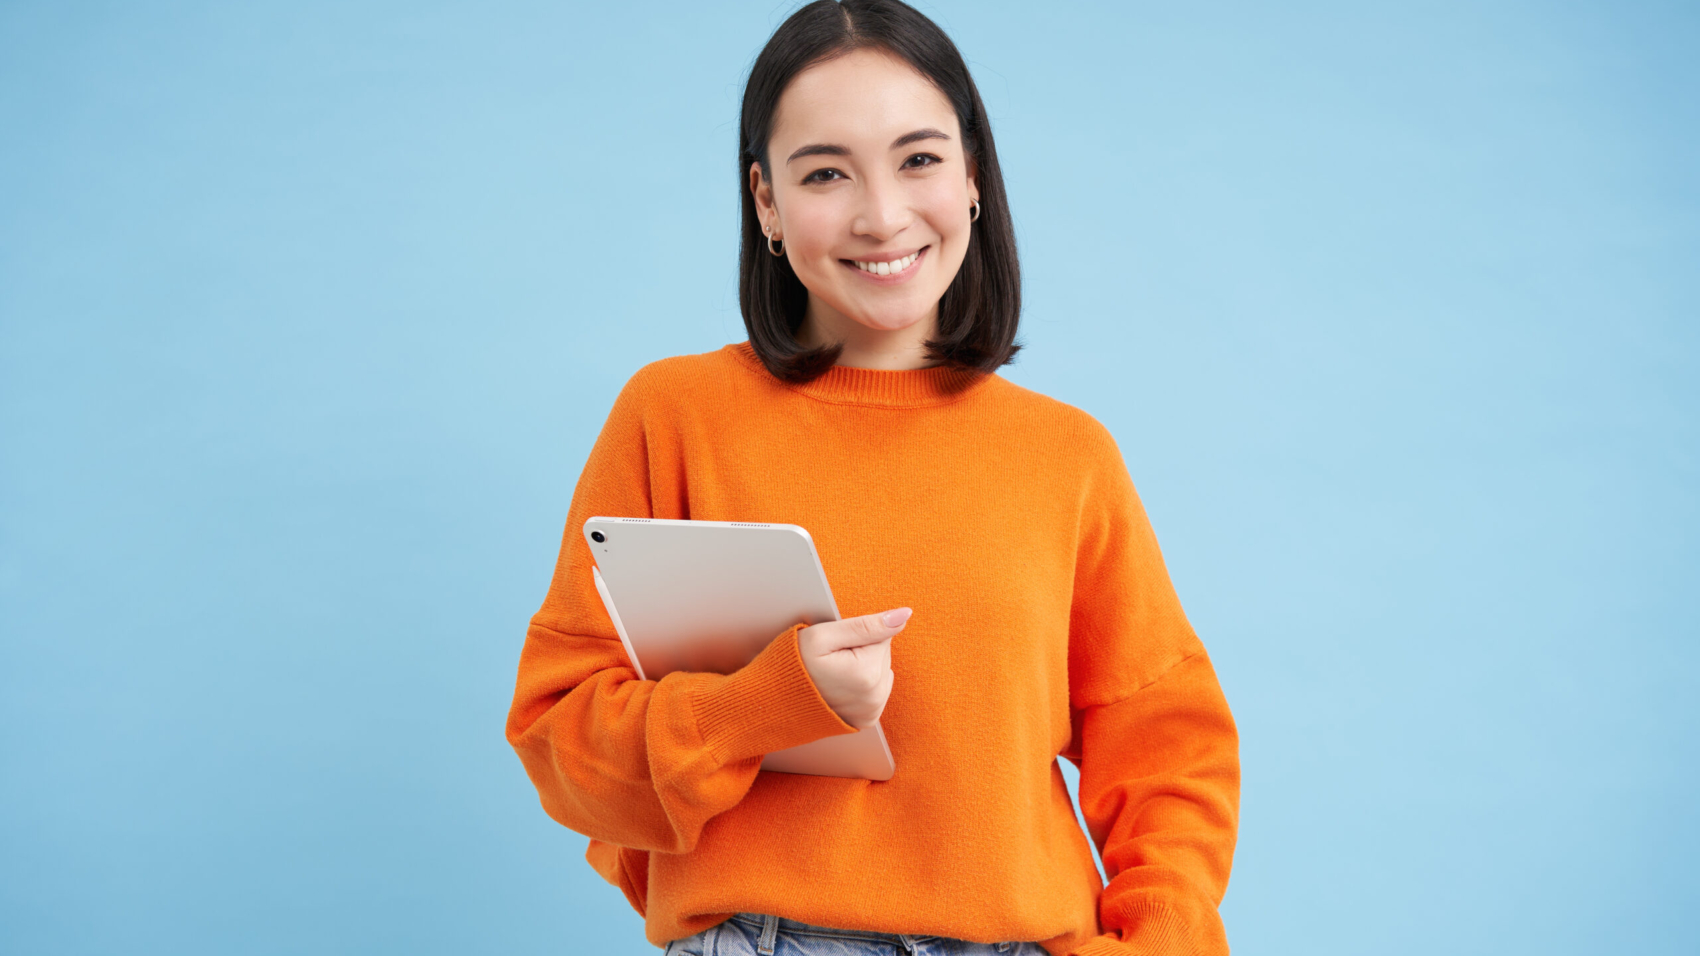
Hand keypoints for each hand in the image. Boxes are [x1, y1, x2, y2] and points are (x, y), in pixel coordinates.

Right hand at [797, 607, 910, 728]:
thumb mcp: (824, 635)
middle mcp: (874, 696)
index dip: (855, 635)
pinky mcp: (867, 719)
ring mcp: (871, 711)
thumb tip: (905, 615)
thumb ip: (867, 624)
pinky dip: (863, 684)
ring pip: (882, 670)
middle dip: (861, 650)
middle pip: (883, 653)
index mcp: (867, 672)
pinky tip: (841, 685)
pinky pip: (878, 689)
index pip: (882, 634)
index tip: (834, 646)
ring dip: (863, 666)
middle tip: (832, 659)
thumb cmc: (796, 664)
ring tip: (835, 673)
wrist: (775, 699)